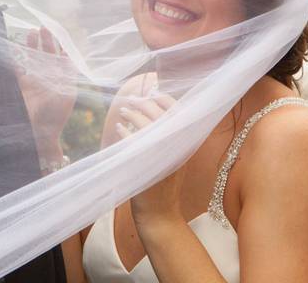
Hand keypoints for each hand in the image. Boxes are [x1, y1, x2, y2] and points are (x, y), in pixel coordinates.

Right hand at [16, 27, 78, 159]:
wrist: (39, 132)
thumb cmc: (56, 115)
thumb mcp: (67, 94)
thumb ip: (68, 75)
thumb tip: (69, 57)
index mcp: (61, 80)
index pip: (61, 59)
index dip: (60, 46)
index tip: (59, 34)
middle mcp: (48, 79)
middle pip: (46, 55)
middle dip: (45, 41)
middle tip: (42, 27)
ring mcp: (34, 82)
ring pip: (32, 58)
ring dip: (31, 46)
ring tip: (30, 32)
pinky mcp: (21, 86)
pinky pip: (18, 67)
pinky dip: (16, 57)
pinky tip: (15, 46)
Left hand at [116, 93, 184, 228]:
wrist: (160, 214)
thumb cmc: (165, 184)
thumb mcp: (176, 157)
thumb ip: (173, 135)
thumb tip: (158, 108)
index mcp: (187, 143)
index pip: (178, 110)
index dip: (163, 98)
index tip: (151, 93)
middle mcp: (177, 147)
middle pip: (160, 113)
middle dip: (144, 102)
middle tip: (132, 100)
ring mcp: (162, 155)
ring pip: (146, 124)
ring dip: (133, 114)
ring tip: (124, 111)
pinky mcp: (145, 163)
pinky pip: (132, 140)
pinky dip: (125, 131)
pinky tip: (120, 128)